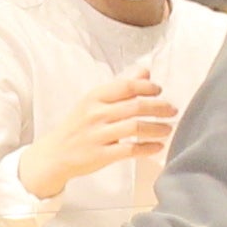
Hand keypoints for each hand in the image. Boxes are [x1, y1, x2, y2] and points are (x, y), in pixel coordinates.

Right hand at [17, 72, 175, 200]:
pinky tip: (158, 147)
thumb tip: (145, 71)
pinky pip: (130, 150)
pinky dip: (148, 148)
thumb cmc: (77, 125)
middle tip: (172, 110)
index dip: (148, 87)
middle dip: (159, 107)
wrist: (54, 154)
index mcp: (94, 97)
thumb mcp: (93, 101)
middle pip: (136, 106)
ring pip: (136, 127)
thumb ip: (120, 86)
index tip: (159, 90)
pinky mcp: (101, 155)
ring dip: (157, 128)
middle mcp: (96, 114)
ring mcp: (98, 135)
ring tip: (168, 129)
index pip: (127, 86)